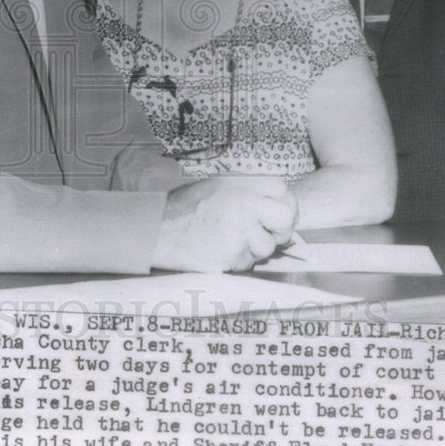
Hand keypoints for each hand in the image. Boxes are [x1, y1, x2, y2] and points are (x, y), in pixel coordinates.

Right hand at [152, 174, 297, 271]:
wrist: (158, 229)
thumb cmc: (187, 209)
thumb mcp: (219, 187)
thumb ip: (250, 195)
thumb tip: (282, 212)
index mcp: (242, 182)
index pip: (283, 191)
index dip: (286, 207)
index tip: (278, 218)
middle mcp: (245, 202)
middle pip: (286, 219)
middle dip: (281, 232)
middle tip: (266, 236)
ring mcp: (240, 228)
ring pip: (267, 247)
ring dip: (253, 250)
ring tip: (228, 241)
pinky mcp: (233, 252)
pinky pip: (248, 263)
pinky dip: (237, 261)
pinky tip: (218, 250)